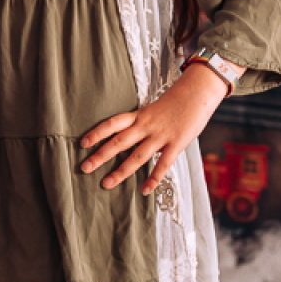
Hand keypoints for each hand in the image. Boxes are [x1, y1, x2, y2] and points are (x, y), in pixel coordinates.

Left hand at [77, 64, 228, 194]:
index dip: (96, 133)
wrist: (198, 91)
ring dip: (121, 171)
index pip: (112, 123)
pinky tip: (144, 190)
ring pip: (137, 156)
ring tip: (106, 184)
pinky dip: (154, 178)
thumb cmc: (175, 101)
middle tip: (84, 168)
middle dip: (100, 155)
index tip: (82, 144)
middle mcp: (146, 125)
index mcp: (139, 115)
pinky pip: (163, 164)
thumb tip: (127, 135)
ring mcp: (161, 135)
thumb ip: (140, 122)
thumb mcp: (152, 109)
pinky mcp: (177, 143)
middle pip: (118, 141)